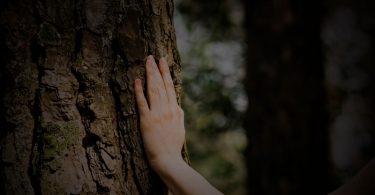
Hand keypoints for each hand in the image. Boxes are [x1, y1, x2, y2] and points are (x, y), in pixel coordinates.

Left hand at [134, 55, 184, 169]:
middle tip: (152, 56)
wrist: (169, 160)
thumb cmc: (173, 146)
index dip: (165, 73)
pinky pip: (142, 103)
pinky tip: (137, 81)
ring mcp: (157, 114)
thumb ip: (178, 114)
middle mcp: (167, 109)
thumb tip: (177, 105)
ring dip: (149, 75)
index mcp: (176, 110)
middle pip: (161, 85)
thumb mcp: (181, 128)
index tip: (162, 61)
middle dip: (156, 69)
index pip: (170, 87)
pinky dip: (139, 91)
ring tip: (146, 62)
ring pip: (153, 90)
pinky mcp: (146, 121)